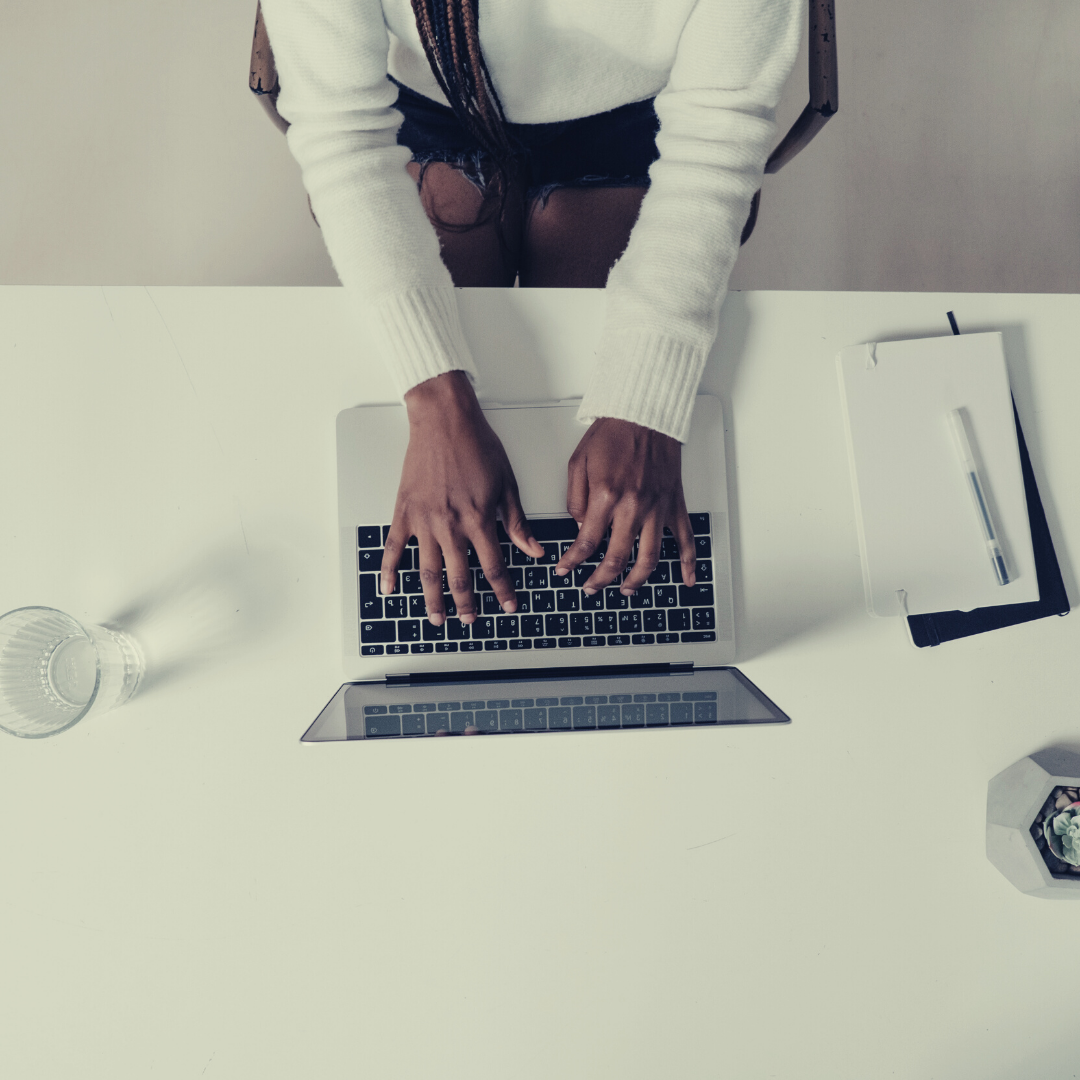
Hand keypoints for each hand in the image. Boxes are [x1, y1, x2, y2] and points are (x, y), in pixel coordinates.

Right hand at [380, 371, 544, 625]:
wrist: (443, 419)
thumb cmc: (475, 444)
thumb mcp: (506, 483)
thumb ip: (516, 522)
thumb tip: (533, 549)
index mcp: (478, 518)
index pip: (493, 566)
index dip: (502, 590)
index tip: (508, 605)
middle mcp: (450, 525)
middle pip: (458, 576)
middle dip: (466, 603)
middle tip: (470, 620)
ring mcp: (423, 520)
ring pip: (427, 571)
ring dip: (432, 599)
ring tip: (437, 618)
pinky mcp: (404, 511)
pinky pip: (394, 548)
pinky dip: (389, 570)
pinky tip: (389, 589)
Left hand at [554, 418, 696, 594]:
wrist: (645, 414)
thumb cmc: (612, 434)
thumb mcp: (578, 463)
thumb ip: (575, 500)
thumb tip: (580, 528)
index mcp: (607, 496)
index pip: (586, 542)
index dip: (572, 562)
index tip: (564, 571)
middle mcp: (633, 507)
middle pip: (617, 558)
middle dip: (600, 580)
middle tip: (590, 587)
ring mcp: (657, 508)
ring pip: (649, 558)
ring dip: (636, 580)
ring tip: (625, 590)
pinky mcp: (674, 504)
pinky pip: (685, 539)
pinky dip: (688, 563)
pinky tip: (686, 580)